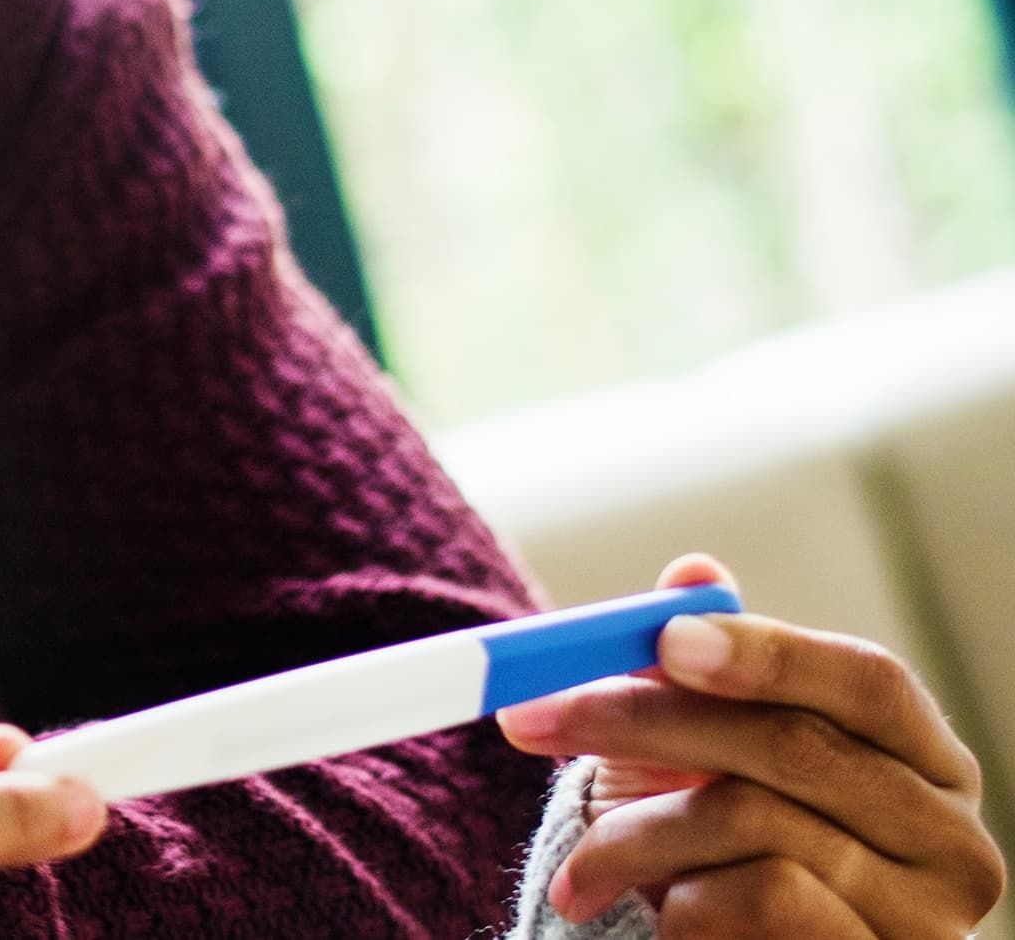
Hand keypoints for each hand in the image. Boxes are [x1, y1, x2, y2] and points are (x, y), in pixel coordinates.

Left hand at [495, 555, 1005, 937]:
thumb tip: (693, 572)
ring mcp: (921, 914)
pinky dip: (680, 900)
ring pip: (753, 821)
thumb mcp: (716, 750)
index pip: (868, 681)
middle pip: (792, 745)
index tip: (663, 637)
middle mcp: (949, 837)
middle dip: (642, 720)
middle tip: (528, 717)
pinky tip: (660, 914)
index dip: (767, 652)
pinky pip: (756, 899)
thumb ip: (708, 664)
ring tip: (583, 865)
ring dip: (633, 833)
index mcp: (927, 760)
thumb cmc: (736, 847)